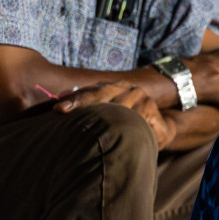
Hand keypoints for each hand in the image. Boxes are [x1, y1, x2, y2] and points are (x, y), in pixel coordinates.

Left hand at [55, 82, 175, 149]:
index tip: (57, 109)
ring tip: (87, 126)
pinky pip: (135, 117)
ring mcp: (139, 96)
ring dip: (102, 117)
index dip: (74, 100)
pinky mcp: (150, 108)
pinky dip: (124, 124)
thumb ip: (88, 108)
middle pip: (100, 95)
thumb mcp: (109, 114)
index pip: (90, 92)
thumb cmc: (130, 123)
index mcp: (112, 88)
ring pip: (116, 107)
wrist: (161, 128)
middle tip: (62, 112)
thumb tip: (58, 106)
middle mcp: (125, 88)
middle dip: (81, 104)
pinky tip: (115, 131)